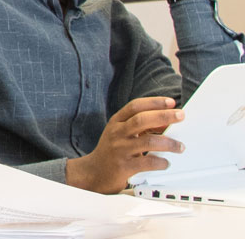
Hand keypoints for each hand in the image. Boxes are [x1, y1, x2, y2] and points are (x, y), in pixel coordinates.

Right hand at [66, 97, 184, 192]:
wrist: (94, 173)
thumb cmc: (112, 151)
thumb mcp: (122, 134)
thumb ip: (141, 127)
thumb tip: (167, 123)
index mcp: (116, 122)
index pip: (135, 106)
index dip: (154, 102)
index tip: (171, 102)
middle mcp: (116, 133)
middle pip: (141, 120)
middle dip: (164, 116)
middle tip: (181, 116)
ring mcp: (120, 150)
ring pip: (148, 141)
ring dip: (169, 143)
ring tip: (180, 146)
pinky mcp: (124, 166)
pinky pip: (148, 163)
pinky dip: (161, 162)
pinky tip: (165, 163)